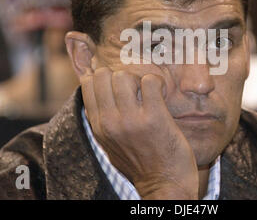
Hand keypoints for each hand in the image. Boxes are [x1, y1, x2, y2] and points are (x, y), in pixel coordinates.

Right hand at [81, 67, 198, 198]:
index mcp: (98, 126)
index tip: (118, 85)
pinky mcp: (154, 118)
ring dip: (138, 78)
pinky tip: (160, 92)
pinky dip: (157, 81)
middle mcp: (110, 122)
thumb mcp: (111, 144)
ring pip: (124, 75)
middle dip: (120, 75)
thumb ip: (103, 120)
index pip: (87, 84)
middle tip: (134, 88)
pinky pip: (150, 81)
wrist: (164, 185)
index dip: (103, 77)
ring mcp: (131, 120)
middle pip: (104, 75)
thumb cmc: (139, 162)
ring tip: (148, 91)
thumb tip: (97, 92)